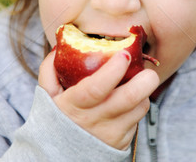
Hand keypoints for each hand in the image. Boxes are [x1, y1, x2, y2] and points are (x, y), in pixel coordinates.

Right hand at [38, 48, 159, 149]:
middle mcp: (95, 120)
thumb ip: (49, 69)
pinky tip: (129, 100)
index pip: (96, 88)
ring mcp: (111, 132)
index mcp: (74, 104)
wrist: (60, 155)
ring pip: (140, 107)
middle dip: (145, 81)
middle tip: (148, 70)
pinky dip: (138, 105)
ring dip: (144, 92)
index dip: (113, 70)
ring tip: (138, 81)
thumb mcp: (47, 96)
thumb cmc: (57, 118)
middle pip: (129, 98)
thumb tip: (59, 46)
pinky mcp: (123, 142)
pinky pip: (138, 119)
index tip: (124, 55)